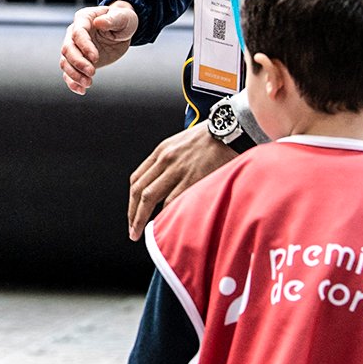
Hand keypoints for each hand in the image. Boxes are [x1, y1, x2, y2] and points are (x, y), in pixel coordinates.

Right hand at [60, 2, 139, 94]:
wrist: (122, 31)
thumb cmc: (122, 20)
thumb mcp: (123, 17)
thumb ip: (112, 19)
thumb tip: (99, 22)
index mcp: (84, 19)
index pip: (78, 33)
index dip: (84, 46)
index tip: (95, 58)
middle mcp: (74, 33)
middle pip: (67, 49)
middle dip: (78, 63)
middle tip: (92, 72)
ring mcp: (75, 48)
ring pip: (66, 62)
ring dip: (74, 75)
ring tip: (88, 83)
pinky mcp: (79, 61)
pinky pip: (69, 73)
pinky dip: (72, 83)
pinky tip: (81, 90)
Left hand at [128, 123, 235, 240]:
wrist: (230, 130)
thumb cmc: (210, 138)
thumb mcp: (181, 143)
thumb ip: (170, 161)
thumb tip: (164, 184)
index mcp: (161, 151)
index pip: (136, 179)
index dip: (132, 201)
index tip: (132, 214)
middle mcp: (165, 159)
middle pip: (139, 191)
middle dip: (133, 214)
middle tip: (133, 231)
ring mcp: (178, 169)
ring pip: (150, 198)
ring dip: (142, 219)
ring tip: (142, 233)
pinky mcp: (193, 178)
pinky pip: (172, 201)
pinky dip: (165, 215)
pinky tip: (164, 225)